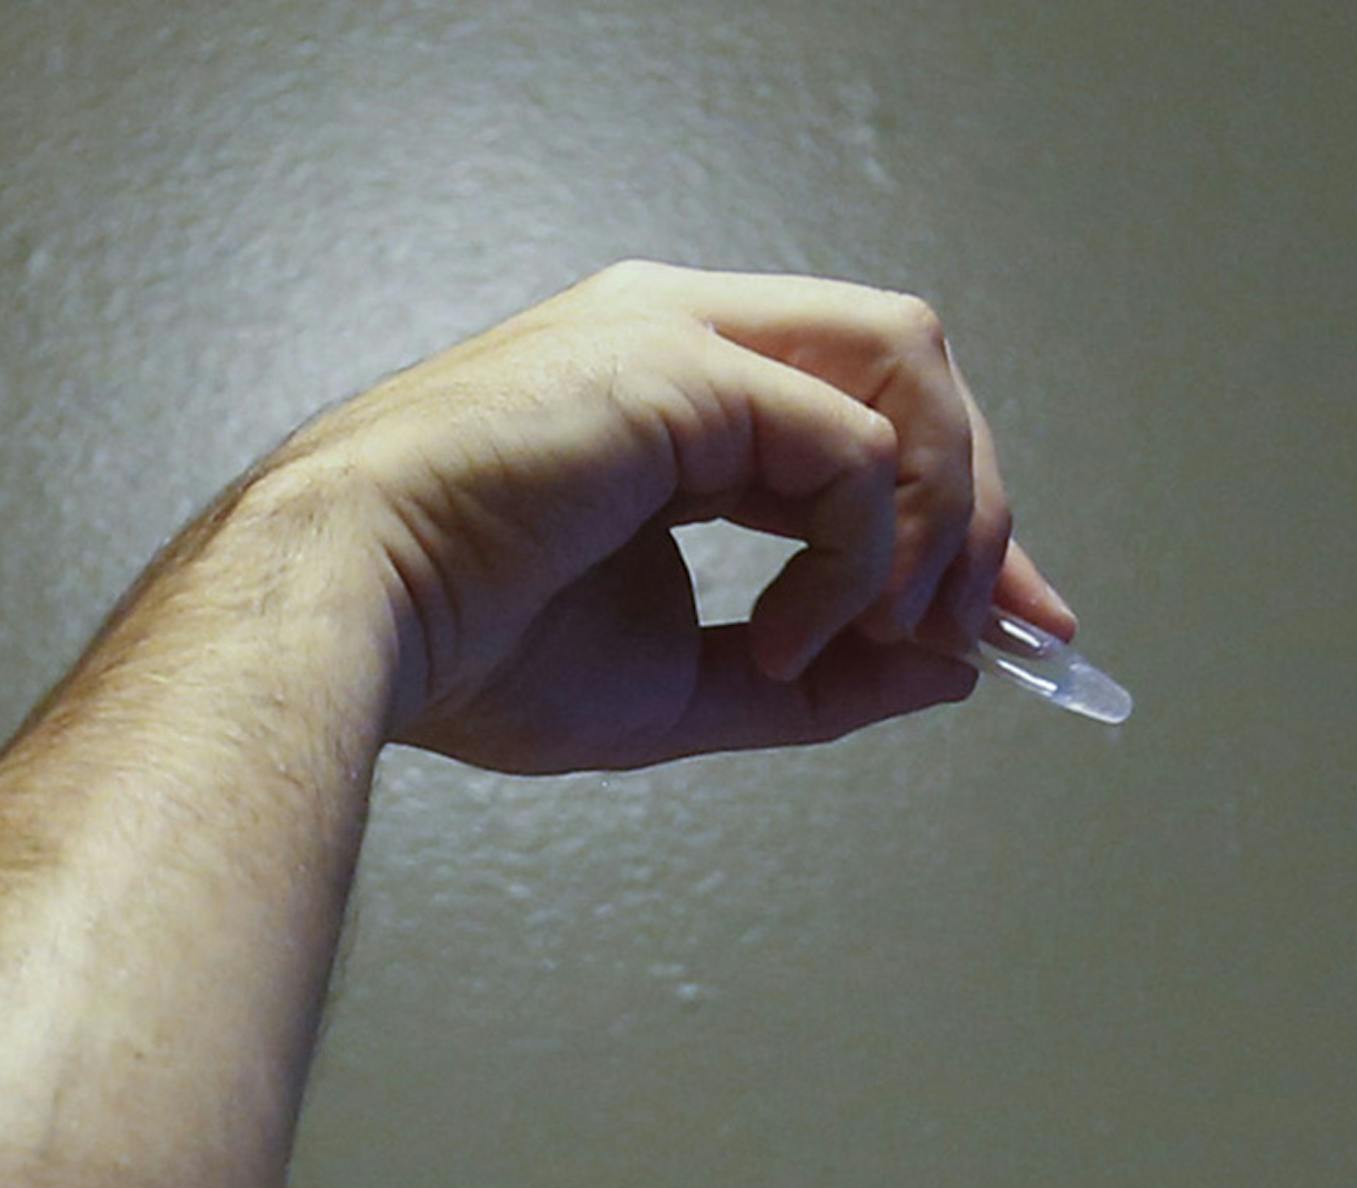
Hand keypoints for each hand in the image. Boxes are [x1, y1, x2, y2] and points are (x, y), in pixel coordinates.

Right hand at [261, 262, 1073, 772]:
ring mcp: (683, 332)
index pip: (865, 418)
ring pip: (905, 370)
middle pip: (910, 369)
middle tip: (984, 636)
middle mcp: (687, 335)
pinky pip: (846, 446)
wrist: (351, 626)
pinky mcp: (680, 367)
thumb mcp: (684, 687)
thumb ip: (818, 674)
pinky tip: (791, 638)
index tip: (1005, 630)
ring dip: (937, 514)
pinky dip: (856, 555)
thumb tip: (946, 670)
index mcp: (674, 397)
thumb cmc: (469, 655)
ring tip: (896, 633)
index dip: (955, 519)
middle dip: (977, 508)